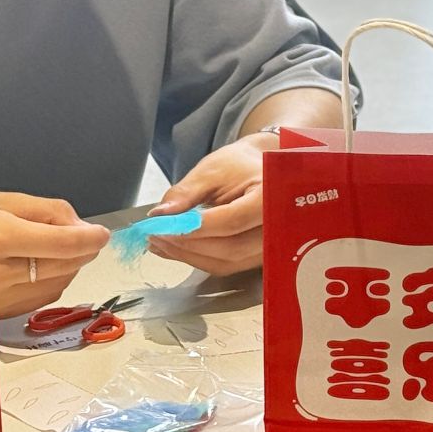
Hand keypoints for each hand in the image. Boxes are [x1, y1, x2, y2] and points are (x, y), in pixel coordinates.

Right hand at [0, 190, 109, 318]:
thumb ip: (42, 211)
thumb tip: (81, 225)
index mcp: (0, 238)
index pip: (65, 244)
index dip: (91, 238)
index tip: (103, 232)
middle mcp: (1, 275)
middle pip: (65, 267)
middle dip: (80, 250)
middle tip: (77, 233)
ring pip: (56, 285)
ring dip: (66, 266)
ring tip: (51, 247)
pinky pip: (37, 299)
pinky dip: (47, 282)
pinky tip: (34, 266)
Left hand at [143, 133, 272, 275]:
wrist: (261, 170)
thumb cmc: (239, 166)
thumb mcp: (212, 170)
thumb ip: (187, 193)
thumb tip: (160, 215)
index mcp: (271, 196)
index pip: (232, 221)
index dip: (196, 228)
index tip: (162, 226)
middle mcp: (278, 228)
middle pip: (230, 248)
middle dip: (187, 245)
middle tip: (154, 236)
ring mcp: (271, 247)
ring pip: (226, 263)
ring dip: (189, 256)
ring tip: (159, 242)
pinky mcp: (258, 258)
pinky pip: (227, 266)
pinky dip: (198, 259)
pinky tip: (176, 249)